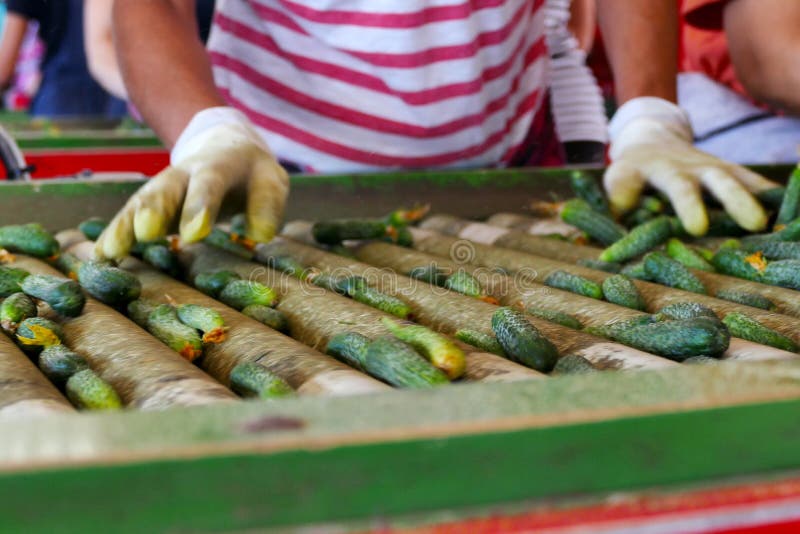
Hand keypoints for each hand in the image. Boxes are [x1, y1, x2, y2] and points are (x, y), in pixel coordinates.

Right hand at [95, 107, 288, 259]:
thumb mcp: (271, 181)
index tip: (194, 234)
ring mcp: (164, 187)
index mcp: (218, 165)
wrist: (224, 146)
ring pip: (141, 203)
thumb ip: (268, 205)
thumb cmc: (253, 173)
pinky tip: (102, 255)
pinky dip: (116, 233)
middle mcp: (184, 173)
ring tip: (111, 251)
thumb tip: (260, 234)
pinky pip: (130, 217)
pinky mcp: (151, 205)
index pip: (208, 185)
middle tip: (145, 233)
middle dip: (155, 210)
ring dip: (126, 226)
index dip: (199, 207)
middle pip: (166, 188)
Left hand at [604, 98, 778, 235]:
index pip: (628, 180)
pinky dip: (767, 194)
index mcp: (638, 170)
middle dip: (690, 204)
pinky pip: (751, 181)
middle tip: (698, 228)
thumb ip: (617, 199)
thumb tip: (620, 222)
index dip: (626, 193)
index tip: (623, 208)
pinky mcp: (729, 170)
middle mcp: (674, 167)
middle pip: (682, 185)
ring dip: (740, 200)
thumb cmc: (631, 173)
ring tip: (759, 223)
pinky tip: (784, 213)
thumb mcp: (614, 182)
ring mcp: (705, 167)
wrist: (654, 139)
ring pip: (724, 180)